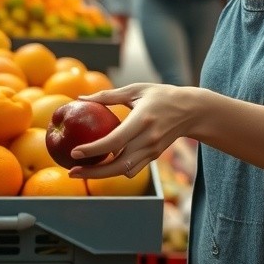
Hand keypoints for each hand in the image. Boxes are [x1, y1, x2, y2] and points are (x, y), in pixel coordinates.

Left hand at [67, 83, 196, 179]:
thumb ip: (108, 96)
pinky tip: (101, 165)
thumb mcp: (136, 89)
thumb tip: (80, 99)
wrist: (191, 111)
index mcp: (142, 120)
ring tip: (81, 171)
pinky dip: (116, 170)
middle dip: (93, 173)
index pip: (115, 141)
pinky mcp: (154, 156)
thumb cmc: (161, 96)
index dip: (94, 150)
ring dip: (102, 174)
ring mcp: (152, 150)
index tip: (75, 152)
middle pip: (117, 164)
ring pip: (124, 171)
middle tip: (72, 172)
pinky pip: (132, 169)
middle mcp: (148, 139)